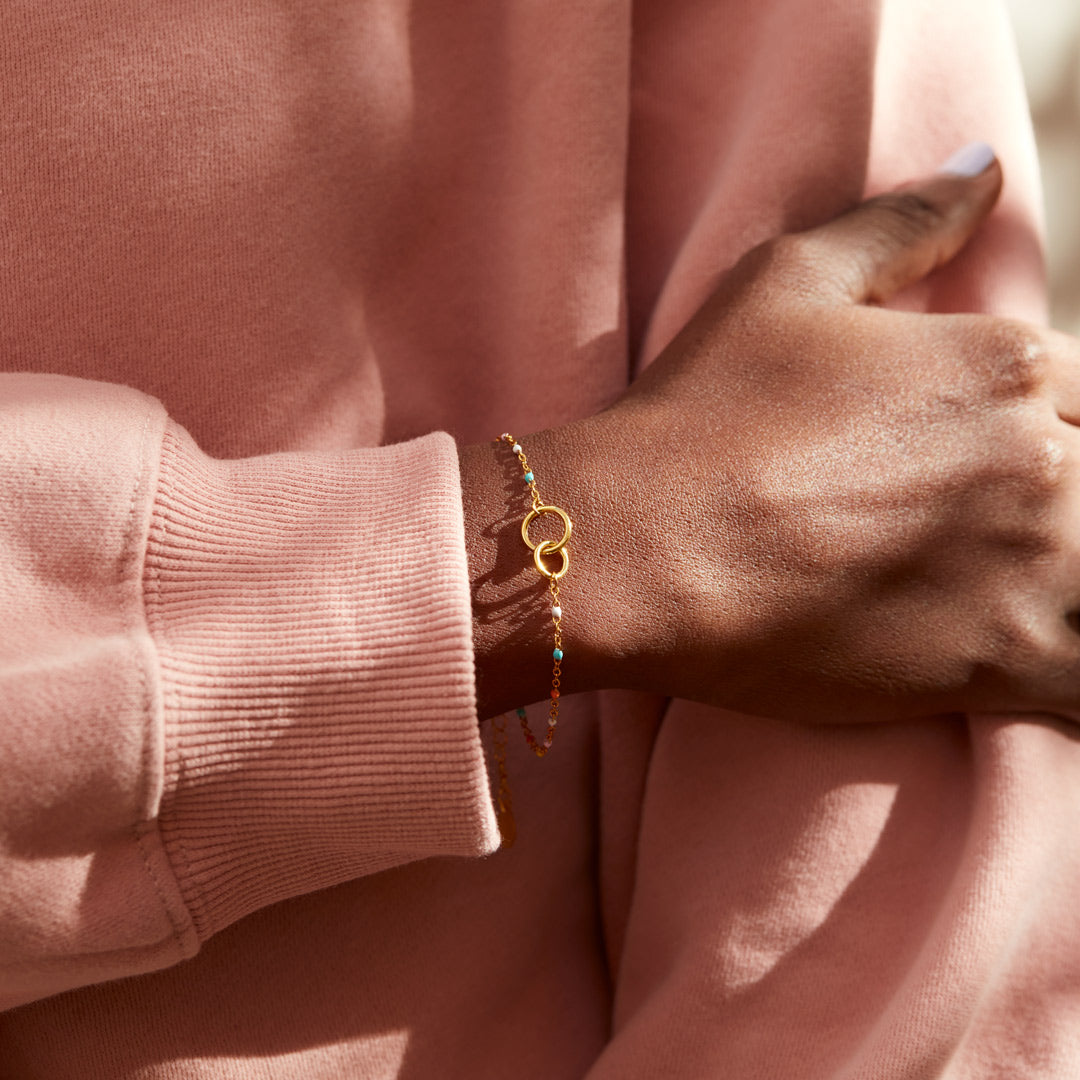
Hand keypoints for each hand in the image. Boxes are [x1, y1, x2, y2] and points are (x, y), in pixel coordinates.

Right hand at [463, 149, 1079, 722]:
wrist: (636, 547)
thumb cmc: (698, 412)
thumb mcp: (784, 283)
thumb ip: (903, 224)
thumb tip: (984, 168)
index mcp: (1003, 361)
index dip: (1035, 429)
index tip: (968, 467)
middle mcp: (1040, 455)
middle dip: (1048, 500)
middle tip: (964, 531)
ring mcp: (1032, 563)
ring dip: (1064, 577)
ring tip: (1009, 590)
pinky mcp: (1002, 660)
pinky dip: (1075, 666)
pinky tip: (1039, 658)